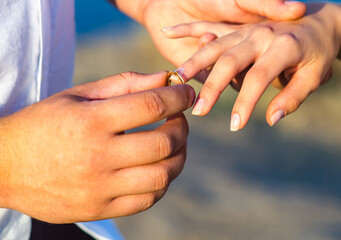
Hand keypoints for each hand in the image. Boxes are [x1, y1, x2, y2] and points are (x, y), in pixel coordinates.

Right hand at [0, 71, 194, 222]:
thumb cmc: (45, 123)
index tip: (187, 93)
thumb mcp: (78, 95)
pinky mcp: (99, 209)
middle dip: (182, 128)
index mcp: (91, 120)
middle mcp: (97, 155)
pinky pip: (146, 200)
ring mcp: (99, 187)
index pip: (151, 105)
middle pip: (163, 143)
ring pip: (161, 176)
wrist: (6, 166)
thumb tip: (165, 79)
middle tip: (180, 120)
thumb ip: (124, 84)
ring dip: (179, 157)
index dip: (178, 97)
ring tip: (175, 145)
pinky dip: (162, 182)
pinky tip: (159, 168)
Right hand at [163, 3, 340, 129]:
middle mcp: (261, 34)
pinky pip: (211, 26)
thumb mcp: (314, 76)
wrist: (320, 20)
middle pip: (231, 60)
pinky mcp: (238, 26)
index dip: (245, 103)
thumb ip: (292, 97)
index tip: (235, 126)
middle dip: (212, 85)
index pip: (259, 77)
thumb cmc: (319, 54)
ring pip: (216, 44)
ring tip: (177, 79)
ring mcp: (247, 28)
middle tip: (198, 110)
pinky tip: (168, 32)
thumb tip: (271, 120)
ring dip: (194, 62)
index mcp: (284, 46)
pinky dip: (189, 29)